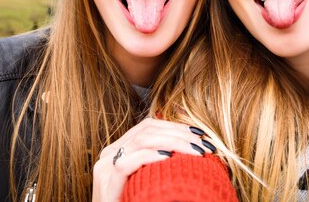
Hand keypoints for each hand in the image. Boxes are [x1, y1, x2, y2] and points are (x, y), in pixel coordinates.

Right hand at [92, 117, 213, 201]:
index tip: (199, 133)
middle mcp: (110, 153)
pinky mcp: (106, 183)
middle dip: (179, 134)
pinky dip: (150, 157)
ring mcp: (105, 167)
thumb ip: (161, 158)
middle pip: (147, 130)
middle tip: (203, 144)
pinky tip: (169, 158)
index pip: (149, 126)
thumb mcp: (151, 177)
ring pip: (141, 141)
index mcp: (120, 148)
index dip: (175, 126)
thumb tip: (192, 140)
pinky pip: (127, 163)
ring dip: (174, 142)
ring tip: (195, 151)